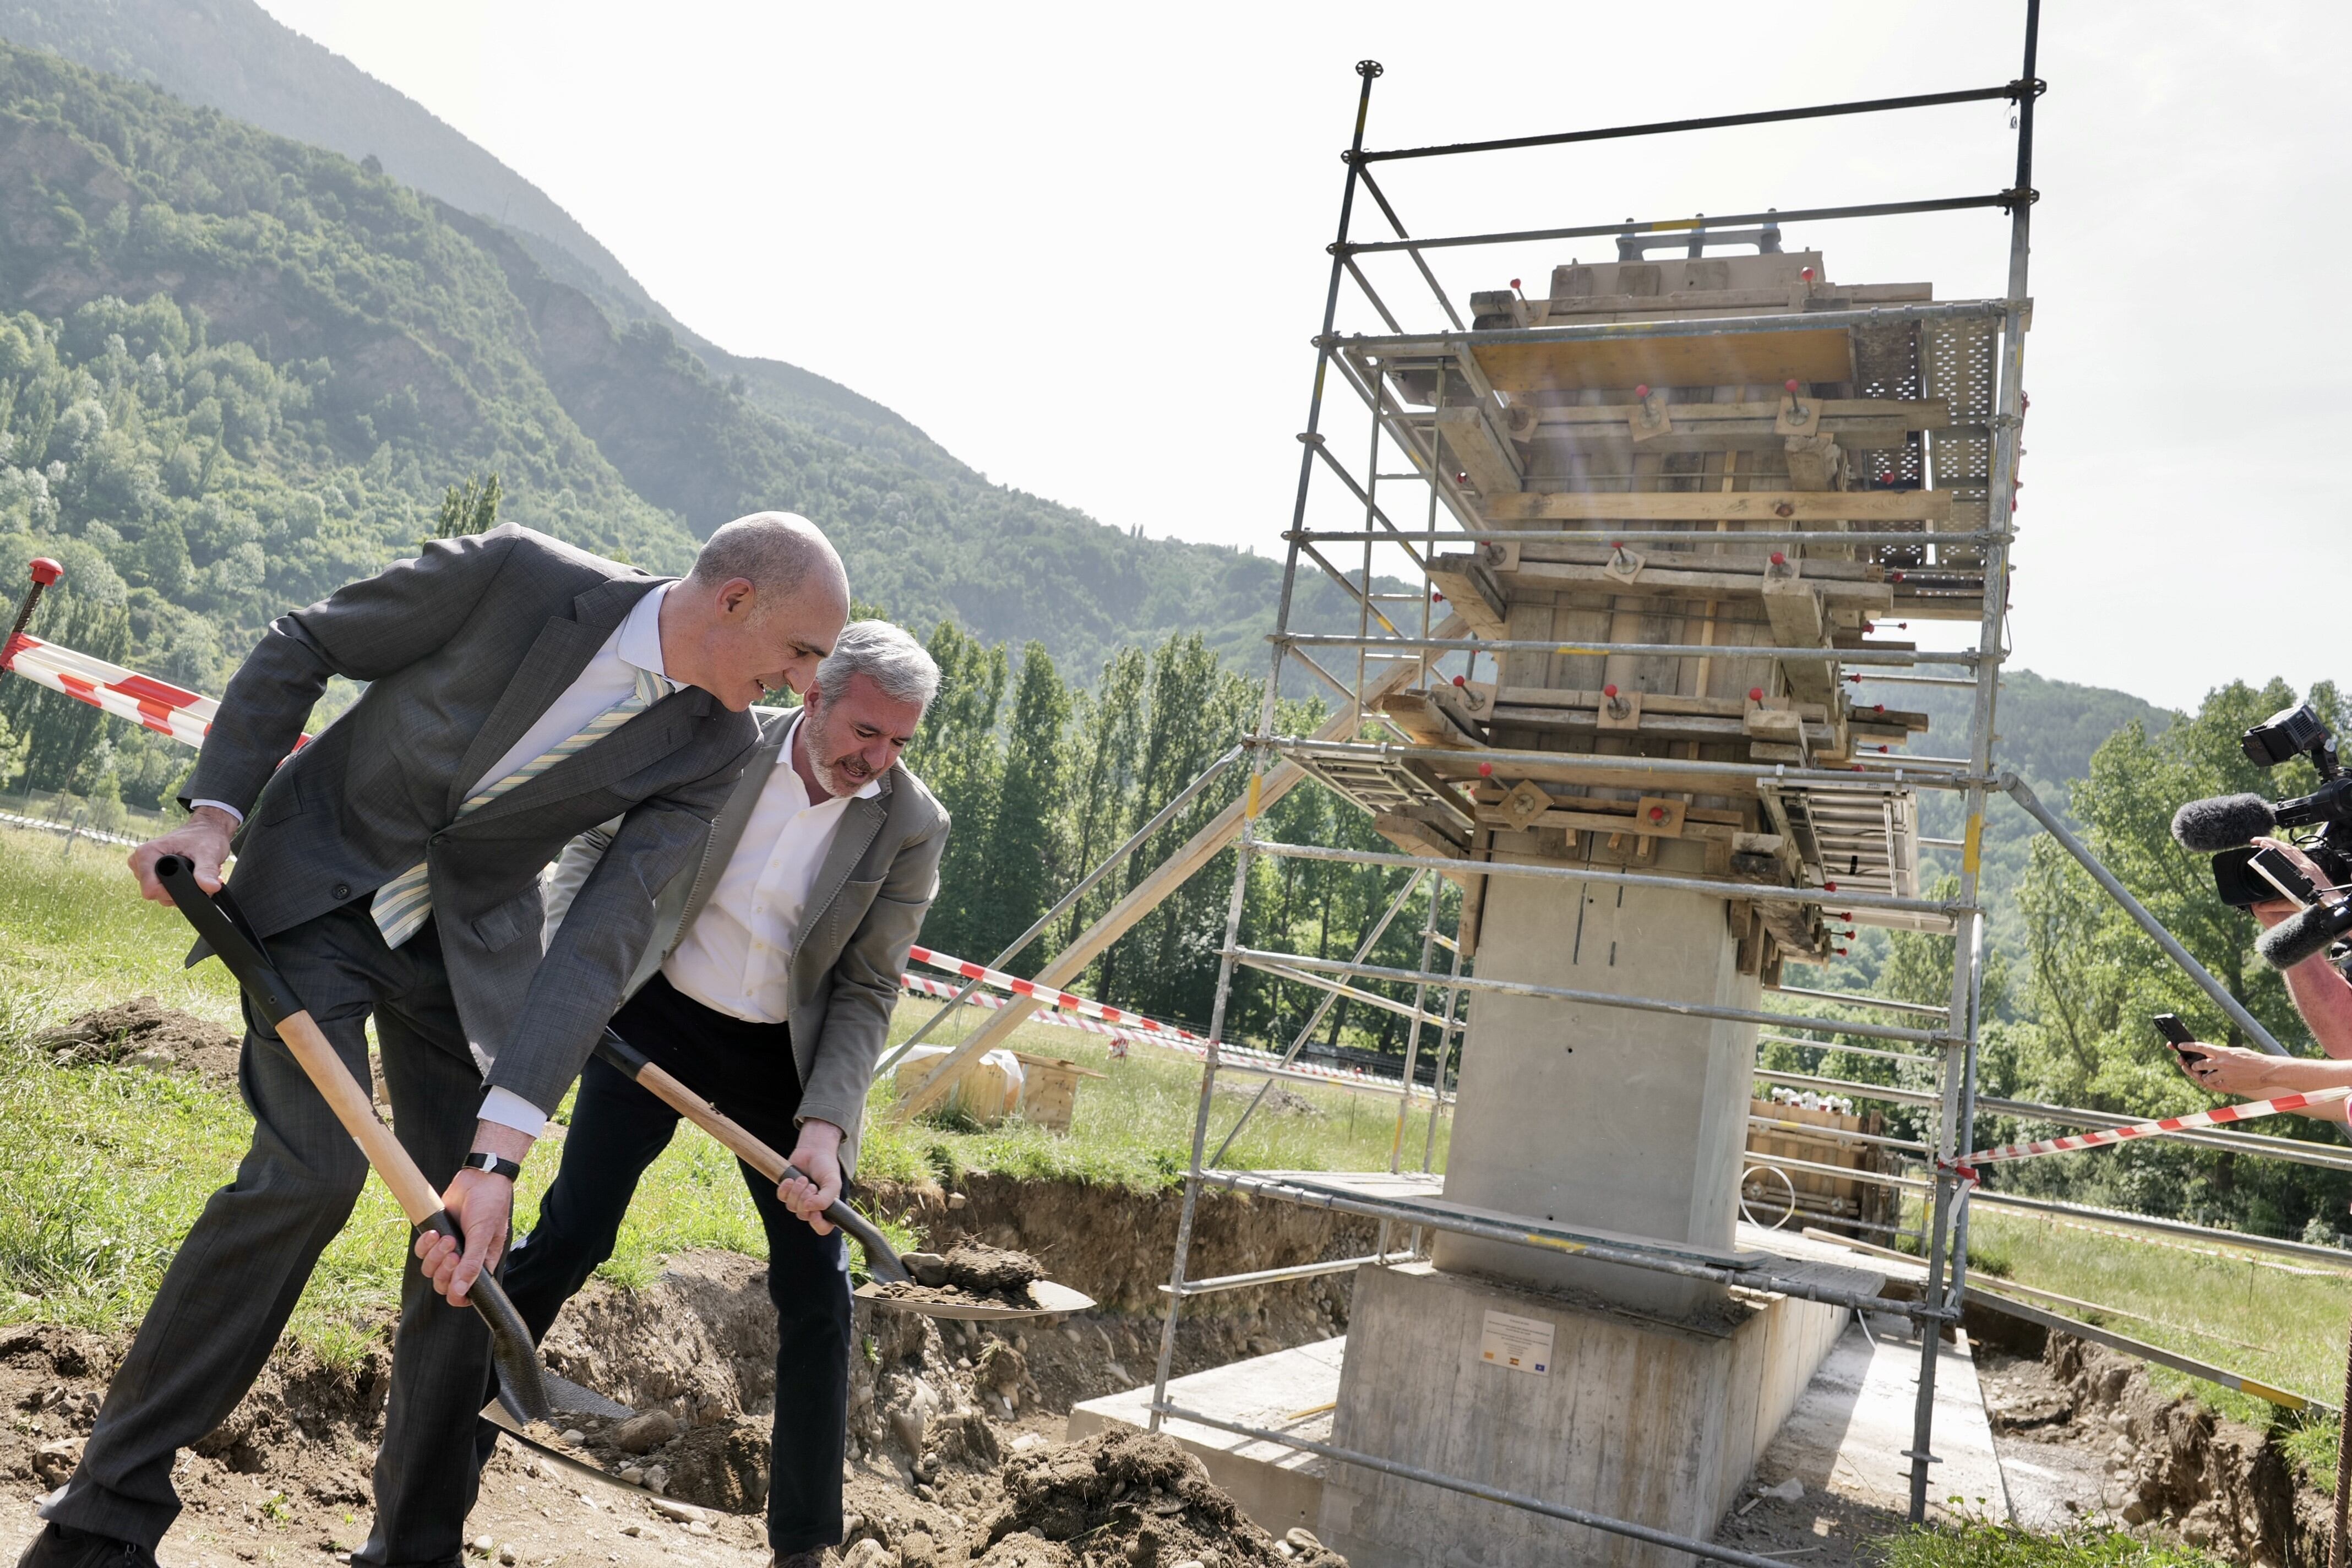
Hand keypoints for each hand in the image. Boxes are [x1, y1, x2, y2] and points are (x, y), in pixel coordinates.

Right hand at [128, 806, 236, 902]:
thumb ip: (207, 872)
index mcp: (147, 853)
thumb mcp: (208, 854)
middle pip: (155, 893)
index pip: (150, 889)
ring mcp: (144, 868)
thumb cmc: (206, 836)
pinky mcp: (150, 872)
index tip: (191, 884)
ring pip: (159, 894)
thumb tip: (211, 888)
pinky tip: (191, 876)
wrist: (207, 829)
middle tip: (198, 876)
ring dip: (181, 889)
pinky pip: (162, 889)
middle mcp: (140, 861)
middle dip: (180, 890)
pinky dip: (178, 887)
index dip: (171, 893)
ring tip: (196, 874)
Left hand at [414, 1122, 531, 1305]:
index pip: (465, 1294)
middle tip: (453, 1251)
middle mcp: (465, 1260)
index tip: (452, 1285)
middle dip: (444, 1270)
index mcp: (482, 1264)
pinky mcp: (436, 1236)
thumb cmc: (490, 1205)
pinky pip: (422, 1251)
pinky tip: (435, 1232)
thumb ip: (472, 1264)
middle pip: (443, 1283)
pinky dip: (425, 1244)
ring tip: (446, 1237)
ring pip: (430, 1269)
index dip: (456, 1295)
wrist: (478, 1178)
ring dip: (435, 1255)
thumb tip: (461, 1293)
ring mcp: (449, 1249)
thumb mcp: (484, 1235)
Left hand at [779, 1120, 844, 1235]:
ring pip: (791, 1207)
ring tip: (803, 1178)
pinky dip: (785, 1188)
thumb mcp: (832, 1182)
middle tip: (812, 1185)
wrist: (814, 1150)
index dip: (818, 1224)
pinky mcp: (787, 1192)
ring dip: (797, 1191)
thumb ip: (826, 1198)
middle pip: (803, 1215)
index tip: (815, 1213)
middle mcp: (812, 1208)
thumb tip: (808, 1208)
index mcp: (827, 1208)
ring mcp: (798, 1201)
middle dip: (805, 1198)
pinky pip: (781, 1197)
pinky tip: (791, 1179)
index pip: (823, 1228)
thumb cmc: (826, 1167)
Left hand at [2175, 1041, 2283, 1097]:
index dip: (2188, 1046)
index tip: (2179, 1045)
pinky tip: (2218, 1081)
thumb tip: (2212, 1053)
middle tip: (2192, 1065)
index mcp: (2223, 1051)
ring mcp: (2224, 1073)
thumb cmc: (2252, 1059)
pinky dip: (2215, 1083)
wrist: (2266, 1070)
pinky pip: (2216, 1084)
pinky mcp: (2228, 1083)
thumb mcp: (2236, 1052)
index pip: (2200, 1047)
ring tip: (2204, 1074)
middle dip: (2194, 1066)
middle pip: (2199, 1064)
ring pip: (2205, 1076)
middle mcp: (2221, 1062)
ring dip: (2204, 1076)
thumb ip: (2222, 1053)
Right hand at [2250, 837, 2334, 929]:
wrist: (2334, 903)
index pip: (2284, 854)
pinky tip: (2280, 850)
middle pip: (2287, 848)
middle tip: (2255, 840)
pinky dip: (2287, 849)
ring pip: (2293, 849)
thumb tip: (2261, 906)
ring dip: (2278, 844)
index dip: (2270, 847)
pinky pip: (2298, 853)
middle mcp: (2307, 865)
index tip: (2259, 844)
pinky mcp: (2312, 867)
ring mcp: (2310, 865)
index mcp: (2302, 871)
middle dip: (2270, 841)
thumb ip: (2276, 905)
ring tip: (2265, 842)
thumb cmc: (2318, 903)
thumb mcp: (2294, 905)